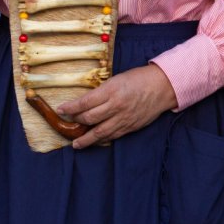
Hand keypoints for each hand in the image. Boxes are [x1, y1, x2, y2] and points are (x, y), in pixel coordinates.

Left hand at [56, 65, 178, 149]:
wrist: (162, 86)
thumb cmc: (138, 79)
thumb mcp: (115, 80)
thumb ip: (100, 92)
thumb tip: (83, 103)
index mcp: (110, 90)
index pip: (84, 103)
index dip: (70, 108)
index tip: (60, 110)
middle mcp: (115, 106)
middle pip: (89, 118)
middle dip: (75, 121)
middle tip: (67, 121)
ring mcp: (123, 118)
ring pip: (99, 132)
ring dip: (85, 139)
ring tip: (76, 144)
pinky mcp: (130, 127)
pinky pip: (112, 136)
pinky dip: (101, 139)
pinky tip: (94, 141)